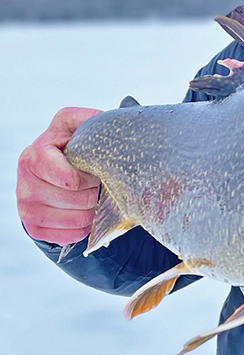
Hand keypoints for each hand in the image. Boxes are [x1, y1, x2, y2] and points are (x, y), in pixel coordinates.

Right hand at [17, 107, 101, 243]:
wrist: (55, 173)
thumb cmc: (72, 148)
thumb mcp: (79, 127)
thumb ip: (90, 119)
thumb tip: (107, 120)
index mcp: (36, 154)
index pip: (71, 180)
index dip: (90, 179)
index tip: (96, 172)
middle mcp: (25, 180)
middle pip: (78, 201)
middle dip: (94, 193)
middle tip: (95, 185)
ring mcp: (26, 204)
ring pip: (77, 219)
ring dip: (91, 210)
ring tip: (89, 197)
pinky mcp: (33, 226)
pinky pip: (70, 235)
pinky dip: (83, 226)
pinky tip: (81, 211)